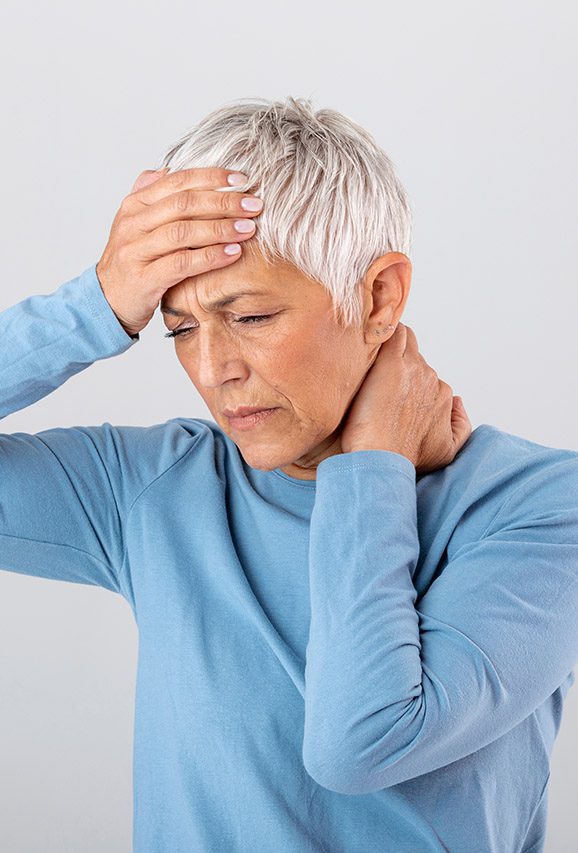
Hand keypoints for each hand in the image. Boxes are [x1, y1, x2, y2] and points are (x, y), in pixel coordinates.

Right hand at [95, 167, 261, 336]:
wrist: (107, 301)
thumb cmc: (132, 262)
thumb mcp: (136, 225)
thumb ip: (150, 197)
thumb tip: (166, 170)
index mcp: (135, 204)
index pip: (177, 182)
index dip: (211, 178)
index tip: (242, 179)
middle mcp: (133, 223)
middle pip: (184, 204)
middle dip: (223, 201)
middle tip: (254, 205)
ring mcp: (136, 250)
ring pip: (183, 231)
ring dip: (220, 228)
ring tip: (248, 228)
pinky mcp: (144, 278)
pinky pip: (181, 264)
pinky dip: (210, 257)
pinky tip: (232, 253)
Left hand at [340, 323, 472, 473]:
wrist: (384, 459)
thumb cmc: (406, 459)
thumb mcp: (446, 450)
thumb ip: (460, 425)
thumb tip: (458, 401)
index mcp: (442, 395)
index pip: (424, 375)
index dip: (404, 379)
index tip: (386, 387)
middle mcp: (432, 379)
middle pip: (413, 357)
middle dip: (396, 362)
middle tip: (373, 370)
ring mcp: (414, 368)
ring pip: (403, 340)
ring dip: (388, 345)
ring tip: (367, 352)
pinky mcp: (393, 363)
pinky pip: (393, 333)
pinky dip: (382, 333)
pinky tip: (367, 338)